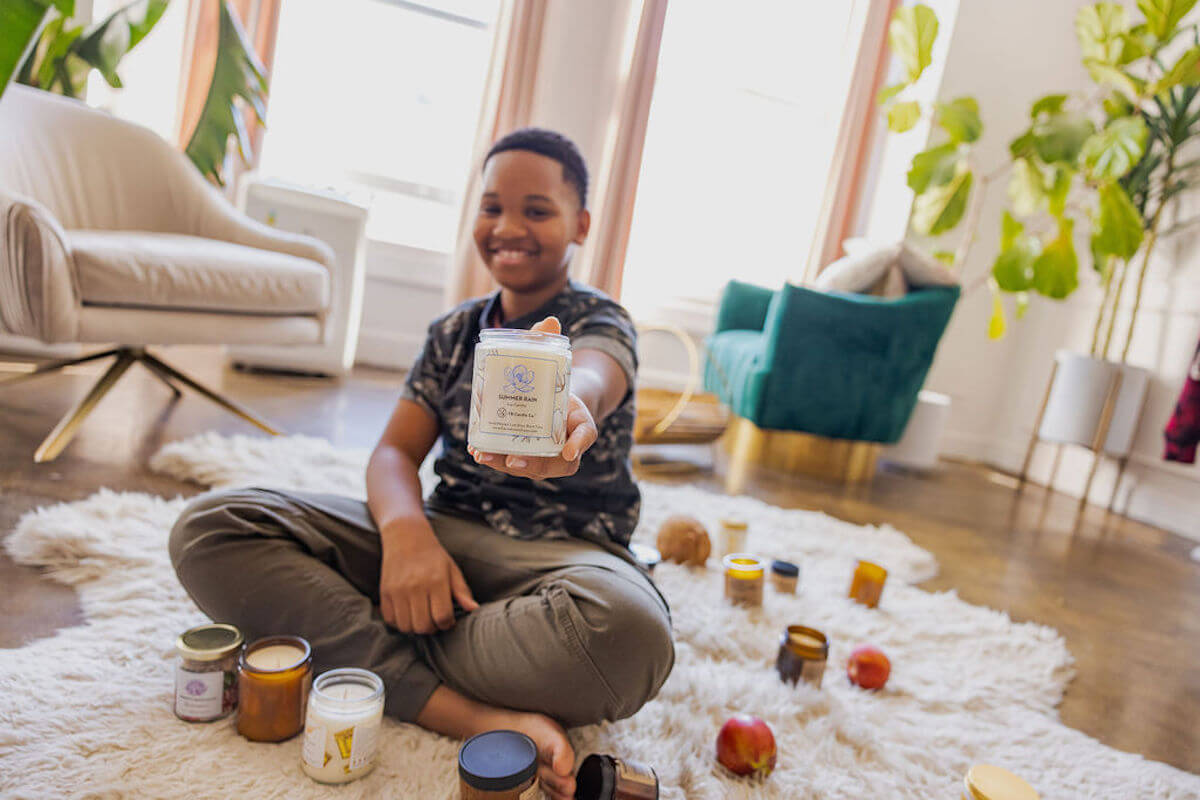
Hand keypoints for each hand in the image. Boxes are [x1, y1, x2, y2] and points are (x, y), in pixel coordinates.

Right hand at [379, 518, 478, 633]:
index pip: (442, 617)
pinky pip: (390, 620)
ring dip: (415, 627)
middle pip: (423, 626)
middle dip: (432, 628)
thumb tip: (473, 609)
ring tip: (421, 616)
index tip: (447, 619)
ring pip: (406, 626)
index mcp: (436, 581)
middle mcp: (415, 587)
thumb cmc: (433, 556)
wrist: (406, 537)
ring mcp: (397, 590)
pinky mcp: (384, 592)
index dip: (447, 623)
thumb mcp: (452, 570)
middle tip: (434, 619)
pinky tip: (408, 612)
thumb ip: (462, 591)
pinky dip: (399, 622)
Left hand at [470, 316, 598, 479]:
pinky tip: (477, 451)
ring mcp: (545, 455)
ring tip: (484, 455)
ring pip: (529, 467)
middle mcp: (566, 446)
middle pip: (553, 463)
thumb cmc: (555, 382)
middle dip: (532, 463)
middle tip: (514, 457)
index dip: (578, 444)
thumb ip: (549, 344)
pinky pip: (511, 462)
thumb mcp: (555, 363)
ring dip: (504, 464)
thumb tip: (549, 321)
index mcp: (581, 424)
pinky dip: (494, 458)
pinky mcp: (525, 456)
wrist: (552, 399)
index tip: (568, 450)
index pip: (585, 436)